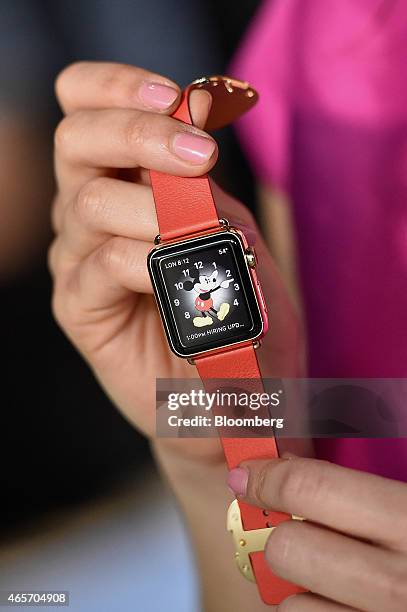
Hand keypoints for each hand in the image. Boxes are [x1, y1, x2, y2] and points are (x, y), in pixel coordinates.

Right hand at [49, 61, 302, 459]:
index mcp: (125, 180)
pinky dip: (146, 261)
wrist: (238, 389)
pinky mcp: (79, 307)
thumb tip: (184, 146)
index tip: (174, 96)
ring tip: (205, 238)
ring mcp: (80, 258)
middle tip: (200, 155)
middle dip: (137, 131)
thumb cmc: (243, 310)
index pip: (87, 105)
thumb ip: (206, 192)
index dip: (118, 86)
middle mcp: (92, 211)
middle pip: (77, 139)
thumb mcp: (237, 235)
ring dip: (155, 208)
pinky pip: (102, 264)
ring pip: (89, 201)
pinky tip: (180, 280)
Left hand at [227, 457, 406, 610]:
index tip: (248, 474)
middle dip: (280, 535)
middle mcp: (401, 582)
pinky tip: (342, 606)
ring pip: (293, 605)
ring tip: (330, 577)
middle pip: (290, 549)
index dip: (269, 476)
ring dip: (299, 587)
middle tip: (293, 530)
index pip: (314, 487)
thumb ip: (371, 486)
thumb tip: (290, 461)